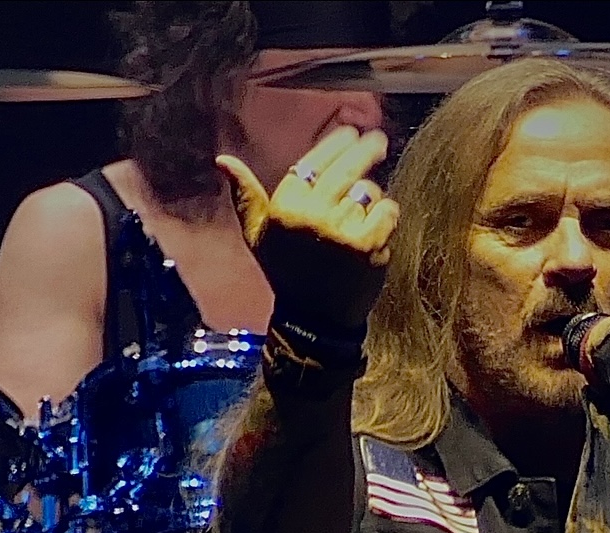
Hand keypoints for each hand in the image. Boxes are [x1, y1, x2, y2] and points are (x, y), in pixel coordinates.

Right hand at [217, 126, 398, 331]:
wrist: (314, 322)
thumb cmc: (287, 274)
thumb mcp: (258, 237)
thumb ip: (245, 196)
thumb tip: (223, 161)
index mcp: (284, 207)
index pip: (315, 161)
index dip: (335, 142)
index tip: (351, 132)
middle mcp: (310, 215)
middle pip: (346, 167)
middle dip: (366, 148)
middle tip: (378, 140)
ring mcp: (341, 230)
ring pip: (368, 191)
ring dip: (370, 198)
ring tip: (360, 216)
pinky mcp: (367, 245)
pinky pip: (387, 211)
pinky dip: (386, 217)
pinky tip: (376, 231)